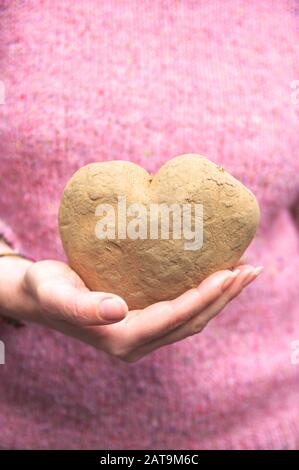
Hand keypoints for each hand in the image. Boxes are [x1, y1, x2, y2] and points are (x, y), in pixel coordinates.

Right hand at [1, 257, 262, 361]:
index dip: (204, 296)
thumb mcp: (57, 294)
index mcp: (120, 338)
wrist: (40, 296)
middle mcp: (136, 342)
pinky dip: (203, 296)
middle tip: (251, 268)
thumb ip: (83, 307)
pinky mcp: (144, 323)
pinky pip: (182, 313)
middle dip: (223, 297)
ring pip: (192, 319)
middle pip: (191, 321)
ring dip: (220, 297)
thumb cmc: (46, 290)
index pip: (173, 318)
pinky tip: (215, 277)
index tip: (230, 272)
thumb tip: (117, 310)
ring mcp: (142, 336)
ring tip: (243, 271)